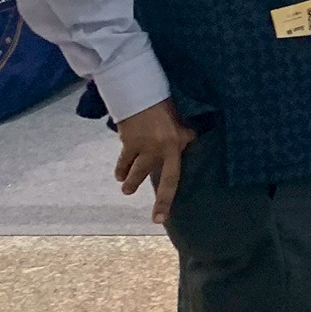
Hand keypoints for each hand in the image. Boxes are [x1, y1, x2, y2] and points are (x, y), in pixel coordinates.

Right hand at [115, 97, 195, 223]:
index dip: (166, 199)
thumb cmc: (164, 107)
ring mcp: (144, 146)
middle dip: (142, 190)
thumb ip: (184, 136)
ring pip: (134, 171)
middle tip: (136, 200)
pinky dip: (120, 166)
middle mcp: (161, 148)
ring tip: (123, 185)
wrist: (144, 92)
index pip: (174, 178)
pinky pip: (123, 160)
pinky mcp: (128, 141)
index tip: (160, 219)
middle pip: (150, 176)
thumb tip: (191, 140)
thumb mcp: (180, 122)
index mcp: (177, 145)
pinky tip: (119, 172)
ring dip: (127, 178)